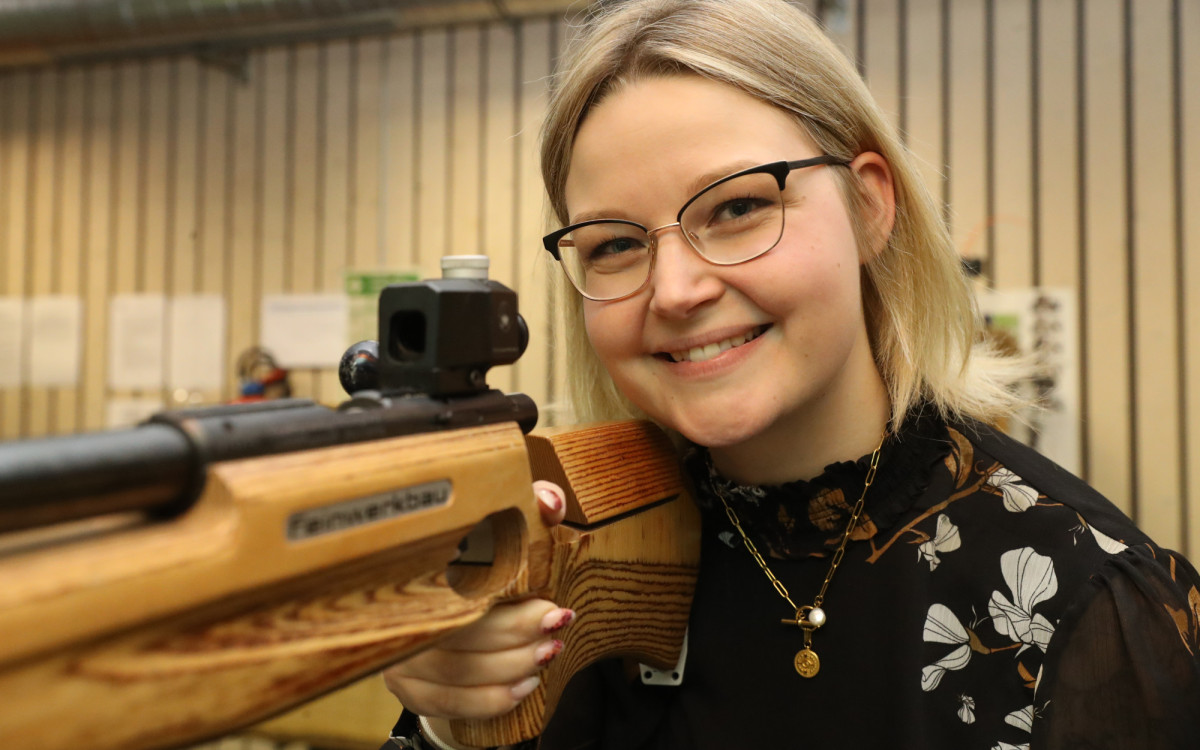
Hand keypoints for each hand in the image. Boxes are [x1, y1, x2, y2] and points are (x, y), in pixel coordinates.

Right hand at [382, 481, 574, 720]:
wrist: (440, 597)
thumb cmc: (478, 561)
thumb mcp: (502, 526)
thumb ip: (530, 507)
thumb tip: (549, 504)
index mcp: (421, 565)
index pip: (459, 584)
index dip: (507, 600)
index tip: (550, 607)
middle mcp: (401, 610)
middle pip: (458, 633)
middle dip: (517, 636)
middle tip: (556, 628)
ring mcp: (398, 652)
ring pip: (456, 672)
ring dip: (511, 667)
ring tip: (548, 653)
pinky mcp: (405, 686)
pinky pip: (447, 702)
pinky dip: (489, 699)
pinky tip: (522, 686)